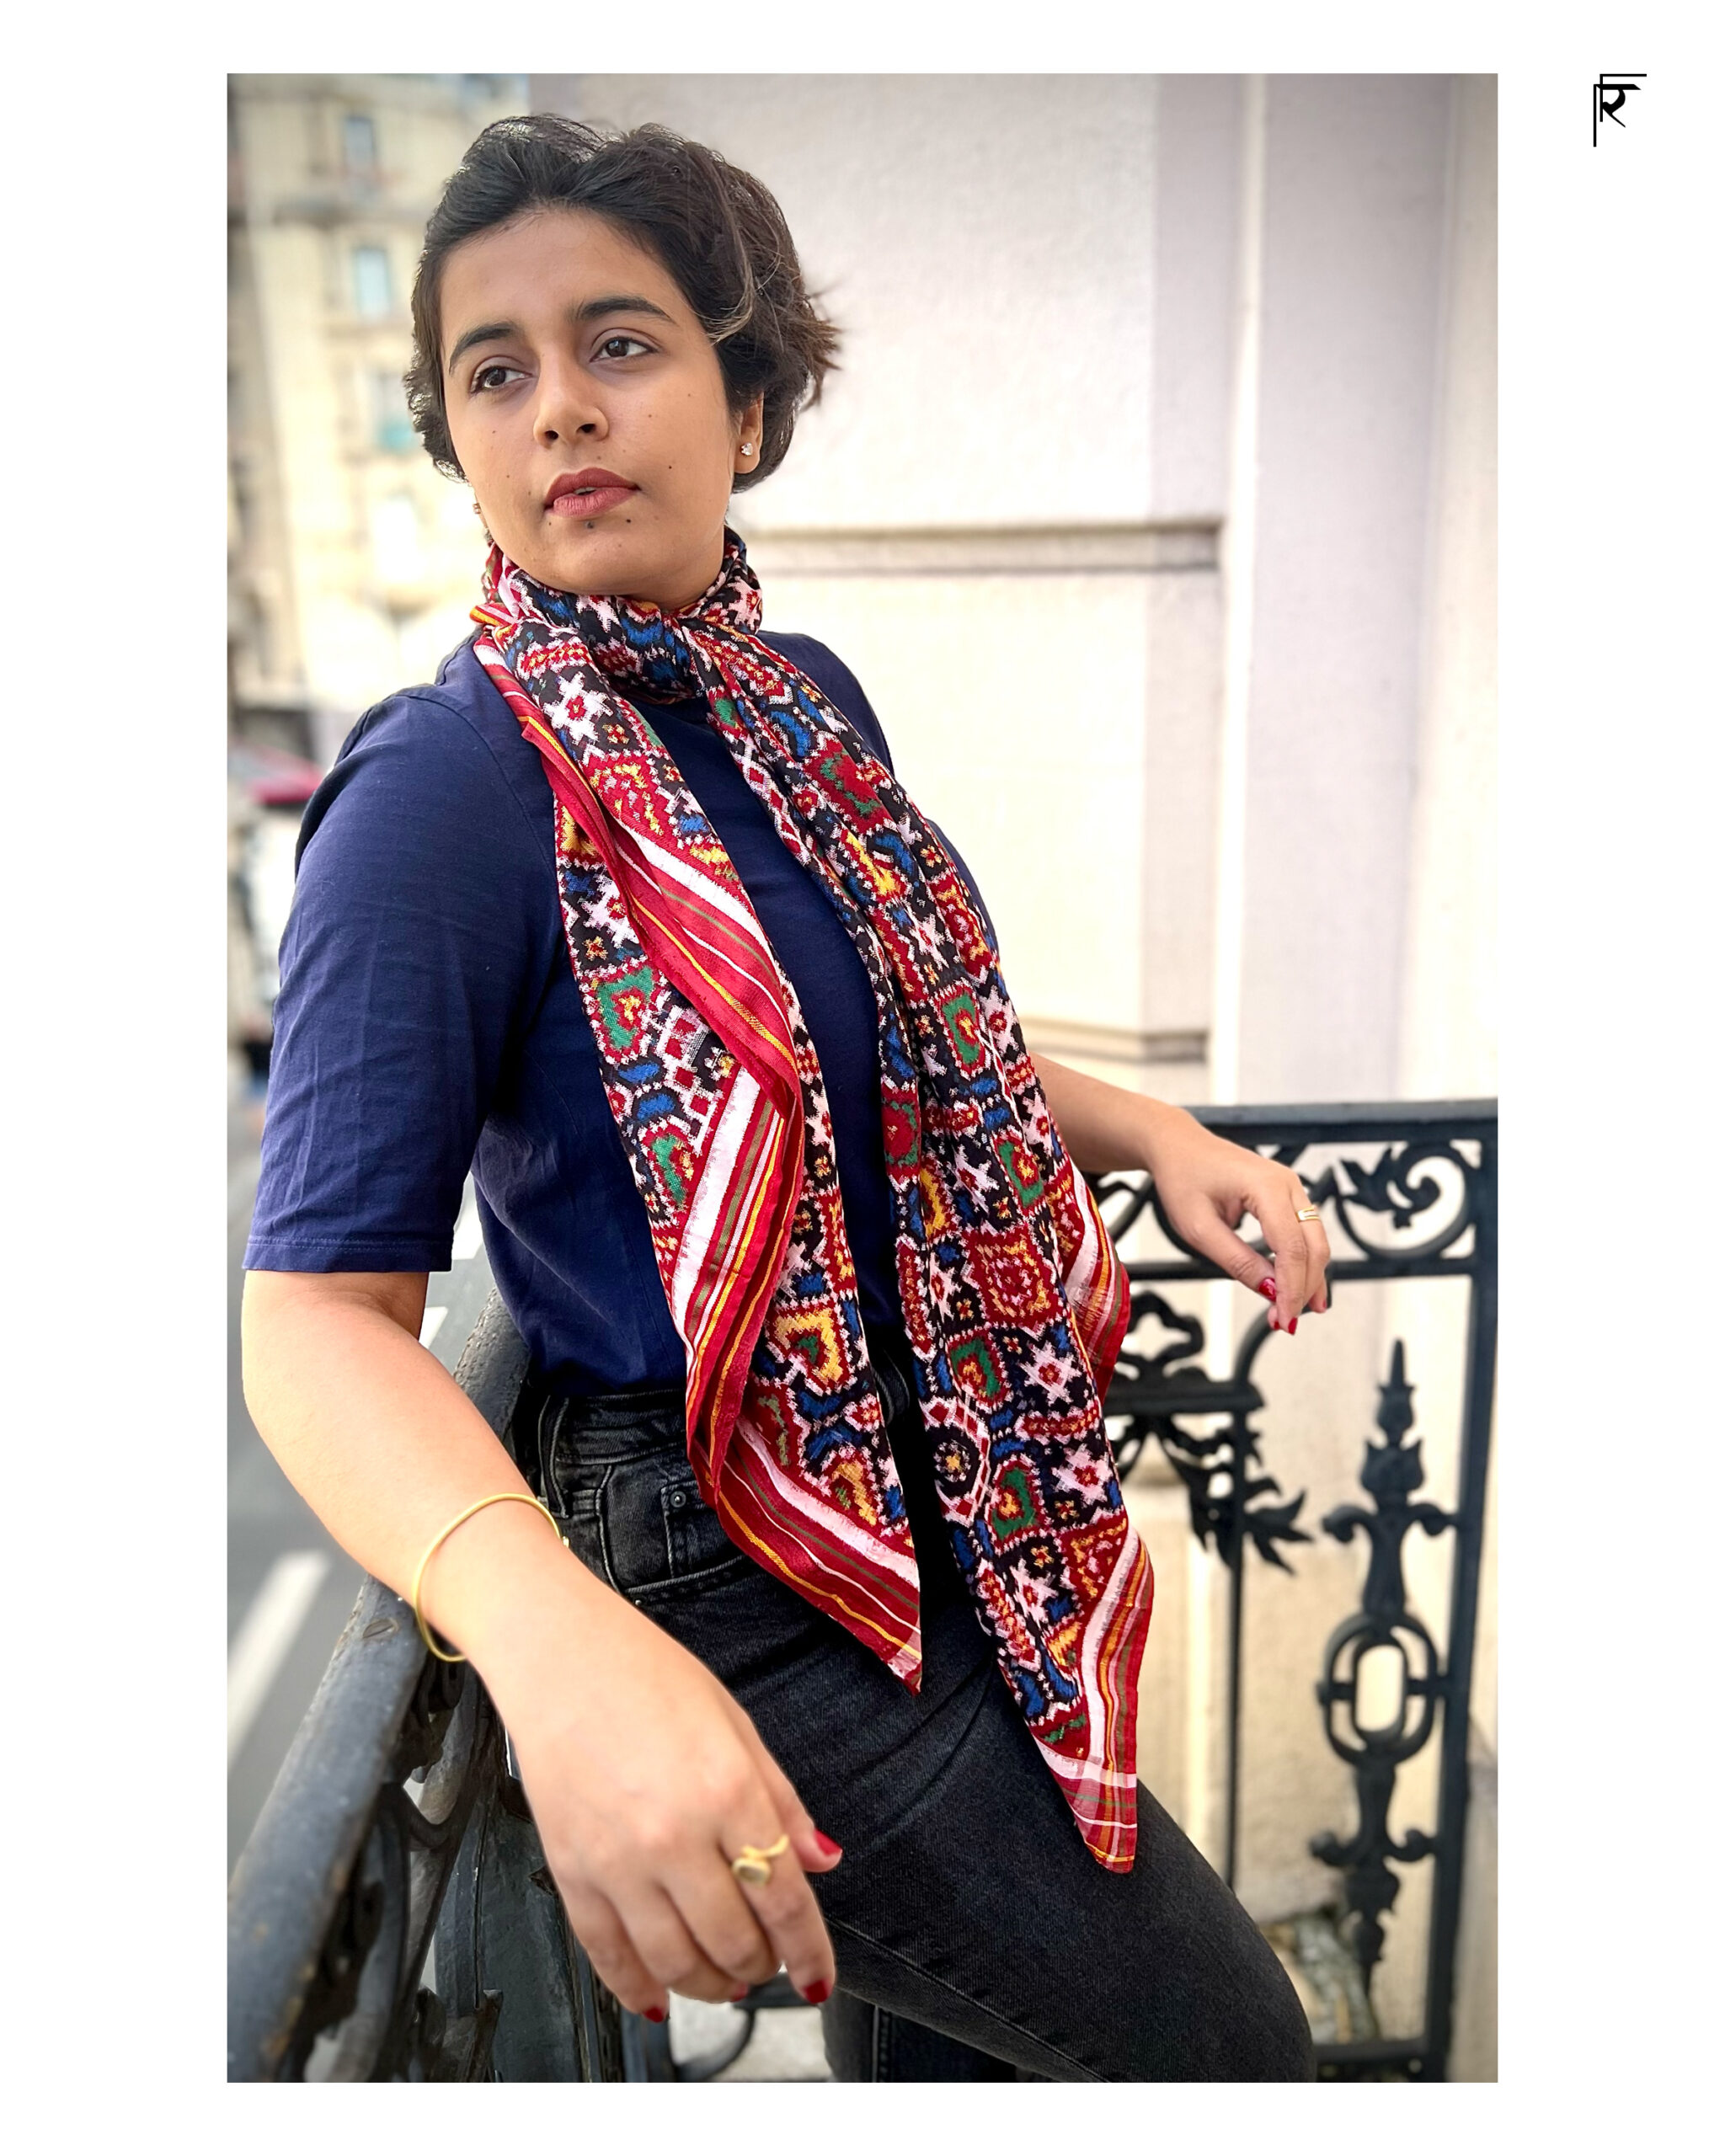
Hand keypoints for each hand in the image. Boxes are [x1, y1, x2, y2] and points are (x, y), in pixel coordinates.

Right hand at [475, 1569, 842, 2020]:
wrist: (560, 1654)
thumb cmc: (646, 1675)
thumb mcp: (737, 1724)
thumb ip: (782, 1801)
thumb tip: (821, 1862)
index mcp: (728, 1791)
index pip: (784, 1901)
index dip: (810, 1953)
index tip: (818, 1978)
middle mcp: (674, 1835)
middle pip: (733, 1941)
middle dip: (762, 1966)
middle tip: (769, 1962)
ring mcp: (617, 1861)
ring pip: (674, 1963)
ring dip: (709, 1985)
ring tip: (723, 1979)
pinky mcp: (571, 1873)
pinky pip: (607, 1955)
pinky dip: (637, 1988)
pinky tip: (658, 1996)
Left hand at [1141, 1107, 1331, 1330]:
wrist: (1178, 1145)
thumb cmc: (1183, 1179)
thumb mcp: (1199, 1228)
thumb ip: (1237, 1260)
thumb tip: (1271, 1291)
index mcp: (1266, 1186)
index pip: (1291, 1247)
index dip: (1291, 1288)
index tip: (1283, 1319)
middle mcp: (1288, 1183)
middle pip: (1313, 1246)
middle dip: (1304, 1288)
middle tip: (1285, 1323)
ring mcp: (1292, 1186)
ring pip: (1315, 1241)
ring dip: (1307, 1278)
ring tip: (1292, 1313)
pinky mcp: (1287, 1194)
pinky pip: (1305, 1232)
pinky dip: (1302, 1262)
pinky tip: (1297, 1287)